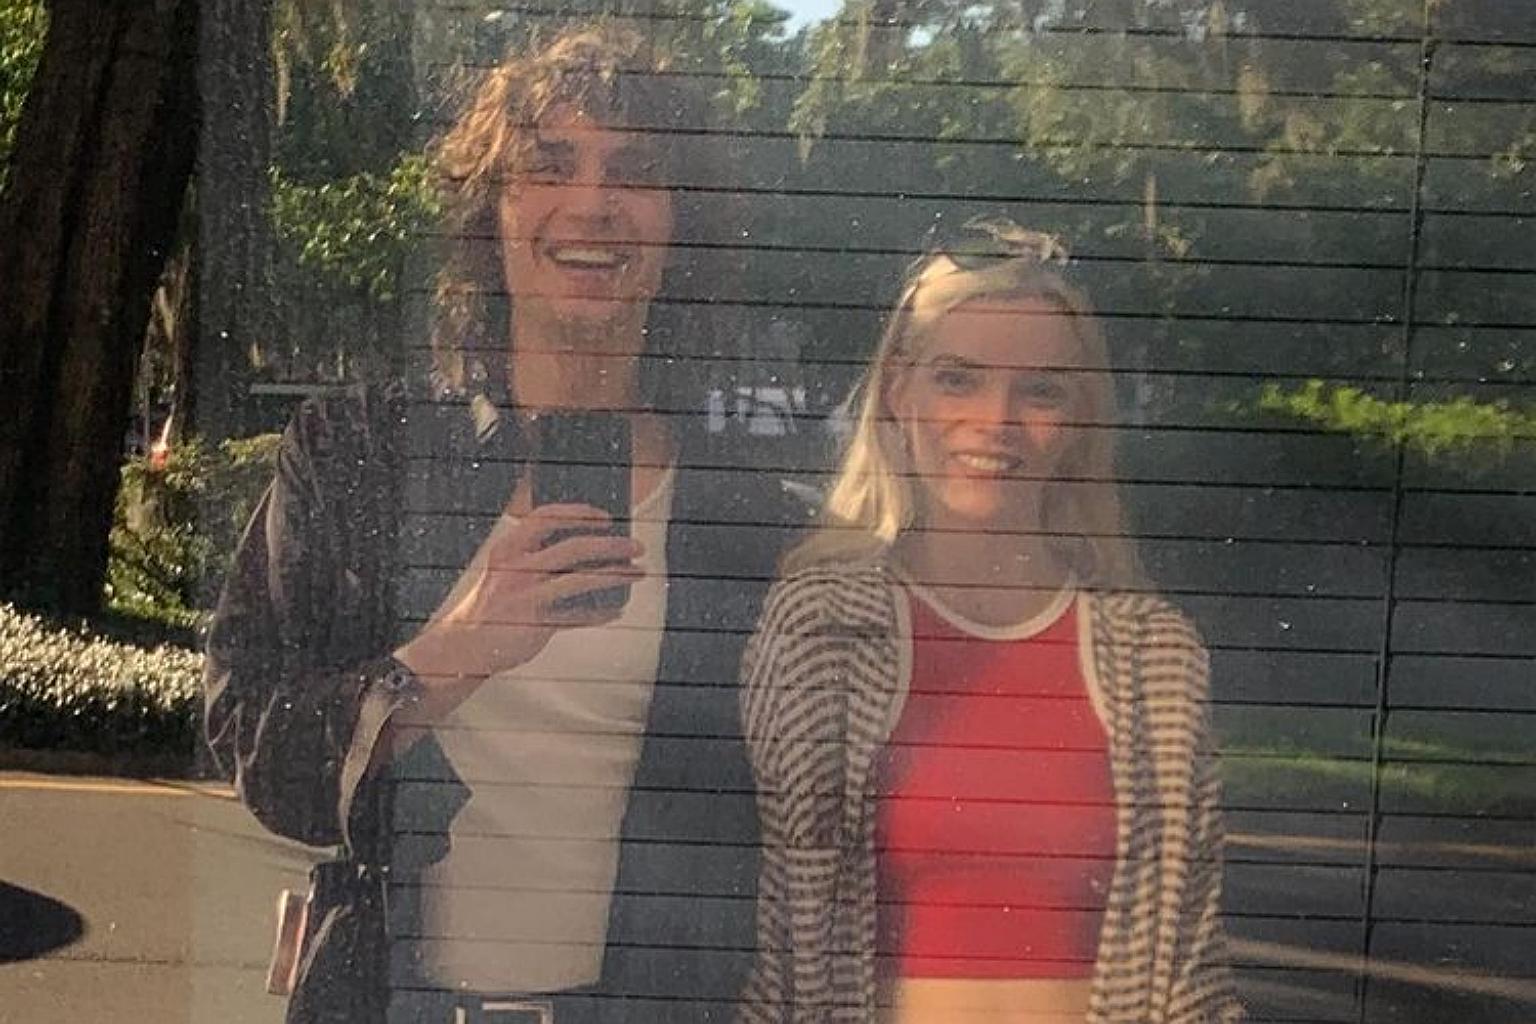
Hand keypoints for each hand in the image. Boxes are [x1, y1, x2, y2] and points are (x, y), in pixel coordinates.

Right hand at [393, 503, 643, 721]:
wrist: (462, 646)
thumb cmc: (493, 605)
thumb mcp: (506, 572)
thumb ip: (538, 558)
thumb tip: (591, 549)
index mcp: (508, 548)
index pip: (547, 517)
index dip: (580, 513)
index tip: (606, 517)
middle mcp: (517, 568)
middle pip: (574, 547)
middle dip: (611, 545)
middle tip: (637, 546)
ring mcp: (526, 596)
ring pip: (582, 579)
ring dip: (616, 575)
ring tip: (639, 572)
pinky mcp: (535, 623)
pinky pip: (579, 615)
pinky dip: (602, 612)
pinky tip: (617, 609)